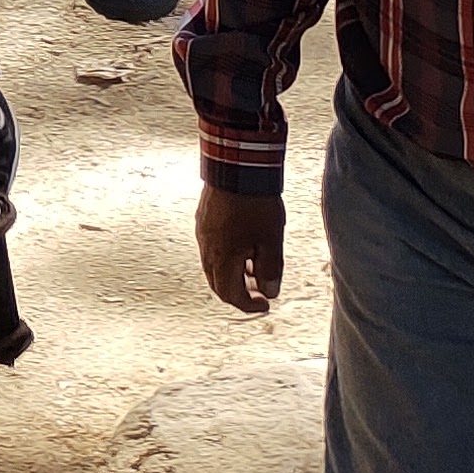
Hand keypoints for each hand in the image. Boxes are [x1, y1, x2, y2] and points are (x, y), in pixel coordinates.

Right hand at [198, 185, 283, 315]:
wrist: (237, 167)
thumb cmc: (255, 204)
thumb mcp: (271, 240)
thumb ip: (270, 270)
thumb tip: (269, 291)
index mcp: (222, 258)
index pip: (231, 295)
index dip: (249, 305)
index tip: (265, 304)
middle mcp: (207, 249)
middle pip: (218, 284)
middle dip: (238, 293)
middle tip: (258, 293)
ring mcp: (202, 233)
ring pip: (213, 266)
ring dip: (232, 275)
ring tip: (254, 268)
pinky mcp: (203, 219)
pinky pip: (211, 248)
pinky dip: (226, 257)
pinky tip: (243, 247)